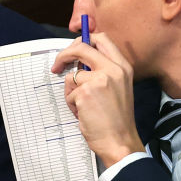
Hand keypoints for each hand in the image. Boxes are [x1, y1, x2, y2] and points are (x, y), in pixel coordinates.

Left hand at [51, 33, 143, 167]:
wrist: (120, 141)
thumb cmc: (116, 120)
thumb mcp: (118, 88)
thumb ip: (103, 72)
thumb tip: (79, 62)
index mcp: (123, 67)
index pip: (102, 39)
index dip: (84, 39)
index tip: (74, 48)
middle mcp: (113, 69)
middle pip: (81, 47)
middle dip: (64, 55)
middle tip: (57, 66)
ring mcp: (99, 79)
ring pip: (71, 76)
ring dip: (71, 92)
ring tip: (84, 107)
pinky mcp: (86, 92)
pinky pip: (69, 93)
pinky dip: (72, 105)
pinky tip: (84, 115)